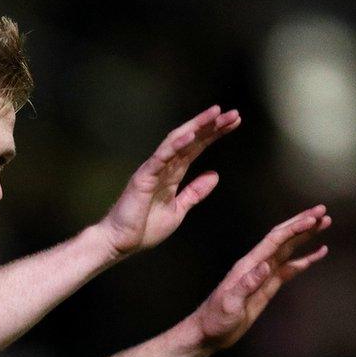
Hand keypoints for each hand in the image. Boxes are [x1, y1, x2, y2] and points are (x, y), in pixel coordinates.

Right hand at [98, 105, 240, 257]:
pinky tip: (191, 134)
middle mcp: (163, 167)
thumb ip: (195, 192)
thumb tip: (214, 175)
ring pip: (177, 141)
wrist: (121, 242)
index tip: (234, 123)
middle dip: (211, 126)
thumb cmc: (144, 228)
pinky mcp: (143, 177)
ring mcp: (153, 170)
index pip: (196, 148)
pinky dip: (176, 145)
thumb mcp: (179, 209)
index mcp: (172, 174)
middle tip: (233, 114)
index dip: (214, 135)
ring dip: (196, 127)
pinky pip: (161, 157)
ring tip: (215, 114)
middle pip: (190, 140)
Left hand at [192, 205, 331, 349]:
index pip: (274, 241)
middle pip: (283, 239)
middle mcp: (257, 265)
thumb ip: (247, 284)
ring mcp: (263, 275)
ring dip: (305, 237)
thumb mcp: (230, 303)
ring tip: (324, 224)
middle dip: (302, 224)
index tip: (312, 218)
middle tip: (323, 211)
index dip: (294, 228)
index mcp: (248, 265)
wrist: (209, 333)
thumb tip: (266, 265)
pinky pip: (290, 269)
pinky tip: (318, 254)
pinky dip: (305, 260)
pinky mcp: (268, 286)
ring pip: (288, 250)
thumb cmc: (215, 319)